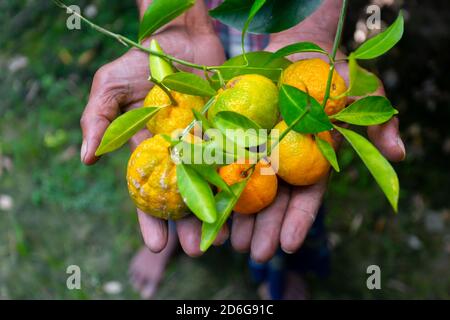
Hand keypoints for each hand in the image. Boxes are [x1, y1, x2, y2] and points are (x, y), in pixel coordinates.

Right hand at [80, 1, 225, 254]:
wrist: (180, 35)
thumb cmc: (141, 60)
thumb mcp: (110, 86)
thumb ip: (98, 120)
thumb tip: (86, 159)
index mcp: (151, 150)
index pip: (149, 192)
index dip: (151, 220)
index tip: (156, 246)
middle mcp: (180, 152)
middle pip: (185, 196)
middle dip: (190, 225)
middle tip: (198, 250)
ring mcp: (206, 142)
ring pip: (213, 183)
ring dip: (218, 210)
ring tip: (224, 236)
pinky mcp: (230, 128)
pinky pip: (236, 155)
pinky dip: (240, 176)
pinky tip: (246, 200)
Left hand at [228, 0, 405, 261]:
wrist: (295, 46)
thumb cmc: (329, 70)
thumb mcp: (361, 89)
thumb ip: (379, 119)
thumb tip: (399, 153)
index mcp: (311, 160)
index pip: (307, 197)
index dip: (299, 220)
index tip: (288, 244)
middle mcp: (282, 161)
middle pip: (273, 201)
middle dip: (264, 228)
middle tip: (255, 253)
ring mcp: (255, 149)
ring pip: (244, 189)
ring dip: (237, 217)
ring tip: (230, 241)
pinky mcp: (231, 135)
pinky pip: (219, 161)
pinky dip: (213, 183)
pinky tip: (206, 206)